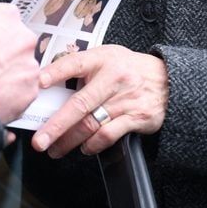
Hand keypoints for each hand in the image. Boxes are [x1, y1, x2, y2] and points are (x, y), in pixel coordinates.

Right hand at [0, 2, 39, 125]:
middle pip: (19, 43)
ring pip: (22, 68)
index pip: (7, 18)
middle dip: (5, 52)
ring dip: (9, 73)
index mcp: (7, 16)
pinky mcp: (30, 90)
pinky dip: (11, 95)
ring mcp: (29, 65)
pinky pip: (23, 91)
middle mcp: (25, 39)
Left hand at [31, 44, 168, 156]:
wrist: (168, 80)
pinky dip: (92, 145)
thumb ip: (82, 68)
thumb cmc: (128, 70)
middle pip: (80, 104)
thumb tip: (47, 85)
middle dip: (56, 126)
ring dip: (68, 141)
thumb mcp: (107, 58)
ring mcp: (125, 99)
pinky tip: (84, 147)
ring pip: (90, 125)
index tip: (38, 83)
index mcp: (103, 59)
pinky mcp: (136, 117)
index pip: (76, 63)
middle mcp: (114, 78)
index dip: (56, 72)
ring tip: (54, 148)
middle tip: (39, 141)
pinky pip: (108, 135)